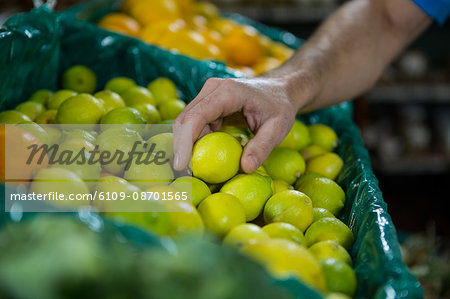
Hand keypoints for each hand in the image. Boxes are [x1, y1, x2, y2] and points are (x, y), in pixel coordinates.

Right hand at [173, 76, 303, 172]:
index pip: (197, 116)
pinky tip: (198, 159)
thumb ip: (262, 148)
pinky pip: (195, 124)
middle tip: (183, 174)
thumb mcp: (278, 128)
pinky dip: (194, 142)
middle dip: (180, 147)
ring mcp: (208, 94)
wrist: (280, 89)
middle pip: (185, 119)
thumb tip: (246, 168)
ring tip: (189, 170)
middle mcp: (212, 89)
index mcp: (227, 92)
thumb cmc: (280, 106)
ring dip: (185, 146)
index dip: (185, 141)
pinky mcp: (208, 103)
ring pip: (187, 122)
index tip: (181, 165)